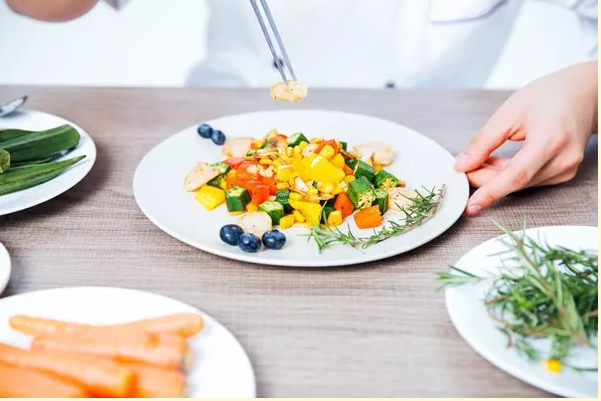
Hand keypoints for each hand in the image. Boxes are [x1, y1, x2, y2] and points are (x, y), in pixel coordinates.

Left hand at [455, 61, 597, 215]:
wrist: (583, 94)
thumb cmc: (547, 97)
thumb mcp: (508, 113)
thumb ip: (483, 142)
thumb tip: (462, 166)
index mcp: (550, 141)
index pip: (516, 176)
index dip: (490, 192)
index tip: (470, 205)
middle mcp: (563, 160)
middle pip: (515, 182)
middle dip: (485, 180)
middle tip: (463, 170)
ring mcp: (566, 169)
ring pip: (520, 184)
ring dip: (495, 176)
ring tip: (482, 159)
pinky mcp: (564, 173)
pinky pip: (528, 180)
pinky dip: (509, 174)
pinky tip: (499, 162)